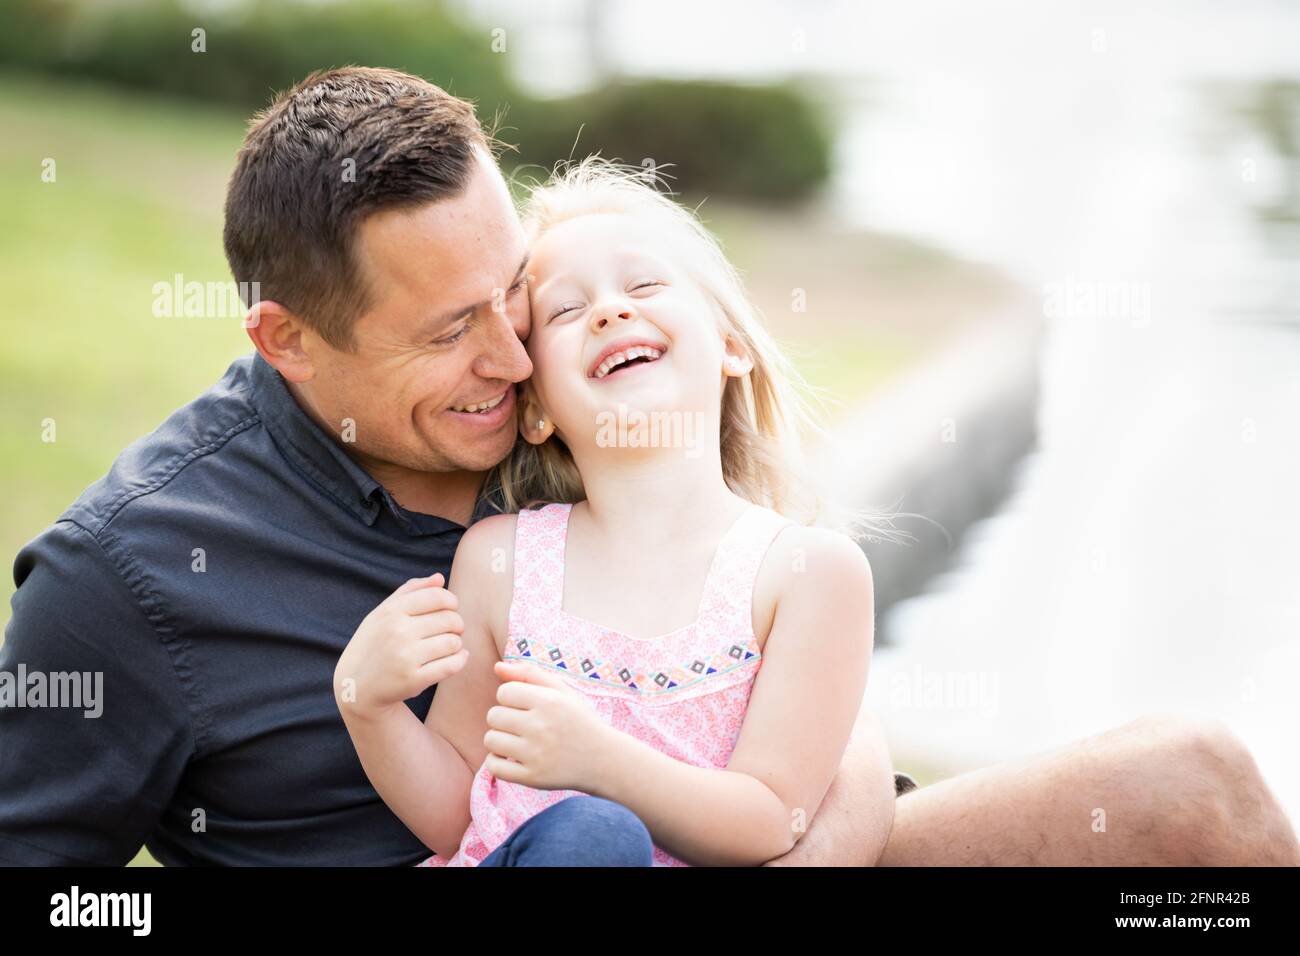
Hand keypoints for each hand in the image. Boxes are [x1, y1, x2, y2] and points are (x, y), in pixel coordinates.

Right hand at [333, 573, 466, 718]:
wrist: (356, 686)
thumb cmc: (374, 643)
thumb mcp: (382, 613)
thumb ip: (410, 591)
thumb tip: (440, 578)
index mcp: (392, 611)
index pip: (438, 597)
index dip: (452, 602)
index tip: (450, 610)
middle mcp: (398, 632)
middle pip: (450, 619)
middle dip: (457, 624)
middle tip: (451, 630)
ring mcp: (405, 657)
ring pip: (454, 642)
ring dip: (457, 643)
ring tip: (448, 645)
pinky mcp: (413, 680)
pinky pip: (452, 665)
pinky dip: (460, 660)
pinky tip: (457, 657)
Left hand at [482, 660, 614, 791]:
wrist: (602, 759)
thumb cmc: (578, 720)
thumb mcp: (561, 691)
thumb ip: (529, 674)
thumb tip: (497, 666)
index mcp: (548, 702)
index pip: (504, 692)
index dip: (512, 698)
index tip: (526, 706)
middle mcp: (541, 727)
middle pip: (493, 715)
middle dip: (504, 718)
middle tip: (522, 725)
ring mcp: (535, 754)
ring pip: (490, 740)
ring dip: (499, 740)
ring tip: (517, 741)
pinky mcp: (532, 778)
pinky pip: (493, 767)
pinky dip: (497, 762)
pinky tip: (512, 758)